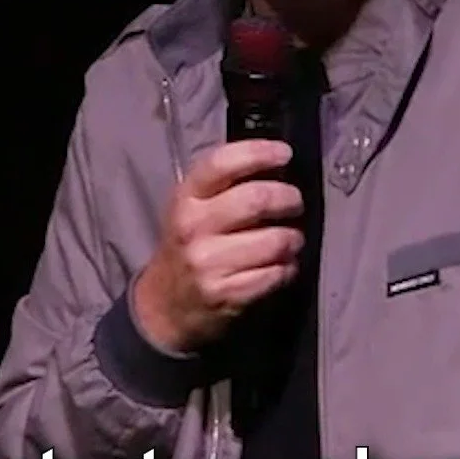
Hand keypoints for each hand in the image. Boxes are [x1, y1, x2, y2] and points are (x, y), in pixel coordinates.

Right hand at [132, 139, 303, 352]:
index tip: (284, 155)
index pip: (222, 163)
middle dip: (288, 199)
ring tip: (291, 240)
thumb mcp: (191, 208)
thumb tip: (275, 165)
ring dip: (293, 238)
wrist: (165, 304)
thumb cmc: (187, 247)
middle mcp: (193, 227)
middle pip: (257, 199)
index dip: (259, 153)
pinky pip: (276, 274)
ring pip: (275, 240)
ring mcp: (208, 263)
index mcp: (185, 198)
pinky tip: (282, 266)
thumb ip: (224, 185)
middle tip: (295, 204)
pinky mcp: (226, 294)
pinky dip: (288, 268)